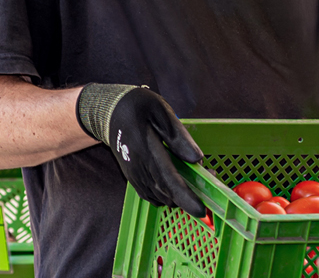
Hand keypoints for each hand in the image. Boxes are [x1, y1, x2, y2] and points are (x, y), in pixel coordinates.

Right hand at [76, 85, 205, 217]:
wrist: (109, 112)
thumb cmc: (137, 107)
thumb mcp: (160, 111)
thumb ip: (178, 136)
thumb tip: (197, 159)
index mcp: (146, 150)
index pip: (168, 180)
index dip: (186, 197)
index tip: (201, 210)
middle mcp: (138, 168)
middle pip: (167, 194)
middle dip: (190, 195)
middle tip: (209, 178)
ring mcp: (134, 175)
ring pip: (160, 198)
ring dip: (179, 196)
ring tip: (195, 178)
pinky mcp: (132, 178)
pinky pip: (151, 196)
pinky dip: (166, 196)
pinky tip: (176, 184)